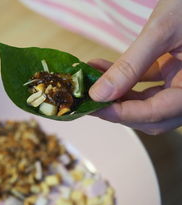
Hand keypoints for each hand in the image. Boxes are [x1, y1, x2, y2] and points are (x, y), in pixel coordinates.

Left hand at [88, 0, 181, 134]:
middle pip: (150, 115)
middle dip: (117, 109)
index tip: (93, 108)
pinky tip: (102, 68)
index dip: (120, 114)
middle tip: (88, 100)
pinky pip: (148, 83)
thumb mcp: (161, 32)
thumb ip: (130, 65)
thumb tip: (99, 94)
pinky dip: (126, 79)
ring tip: (90, 82)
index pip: (154, 114)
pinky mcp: (175, 71)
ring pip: (147, 101)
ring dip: (117, 94)